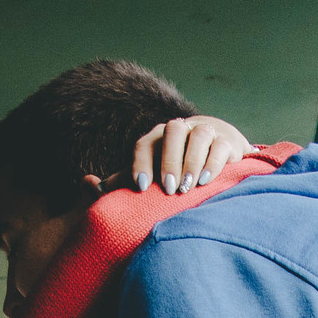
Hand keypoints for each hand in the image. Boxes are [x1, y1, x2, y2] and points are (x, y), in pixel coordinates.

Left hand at [132, 115, 249, 194]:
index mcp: (159, 136)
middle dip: (169, 160)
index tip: (141, 187)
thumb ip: (123, 180)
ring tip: (188, 187)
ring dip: (192, 161)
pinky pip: (220, 146)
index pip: (146, 143)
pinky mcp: (228, 142)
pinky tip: (205, 181)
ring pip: (199, 136)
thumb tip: (89, 182)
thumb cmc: (176, 169)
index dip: (141, 162)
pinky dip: (213, 163)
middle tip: (169, 188)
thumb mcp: (151, 173)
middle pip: (173, 132)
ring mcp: (206, 132)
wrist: (217, 151)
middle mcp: (182, 129)